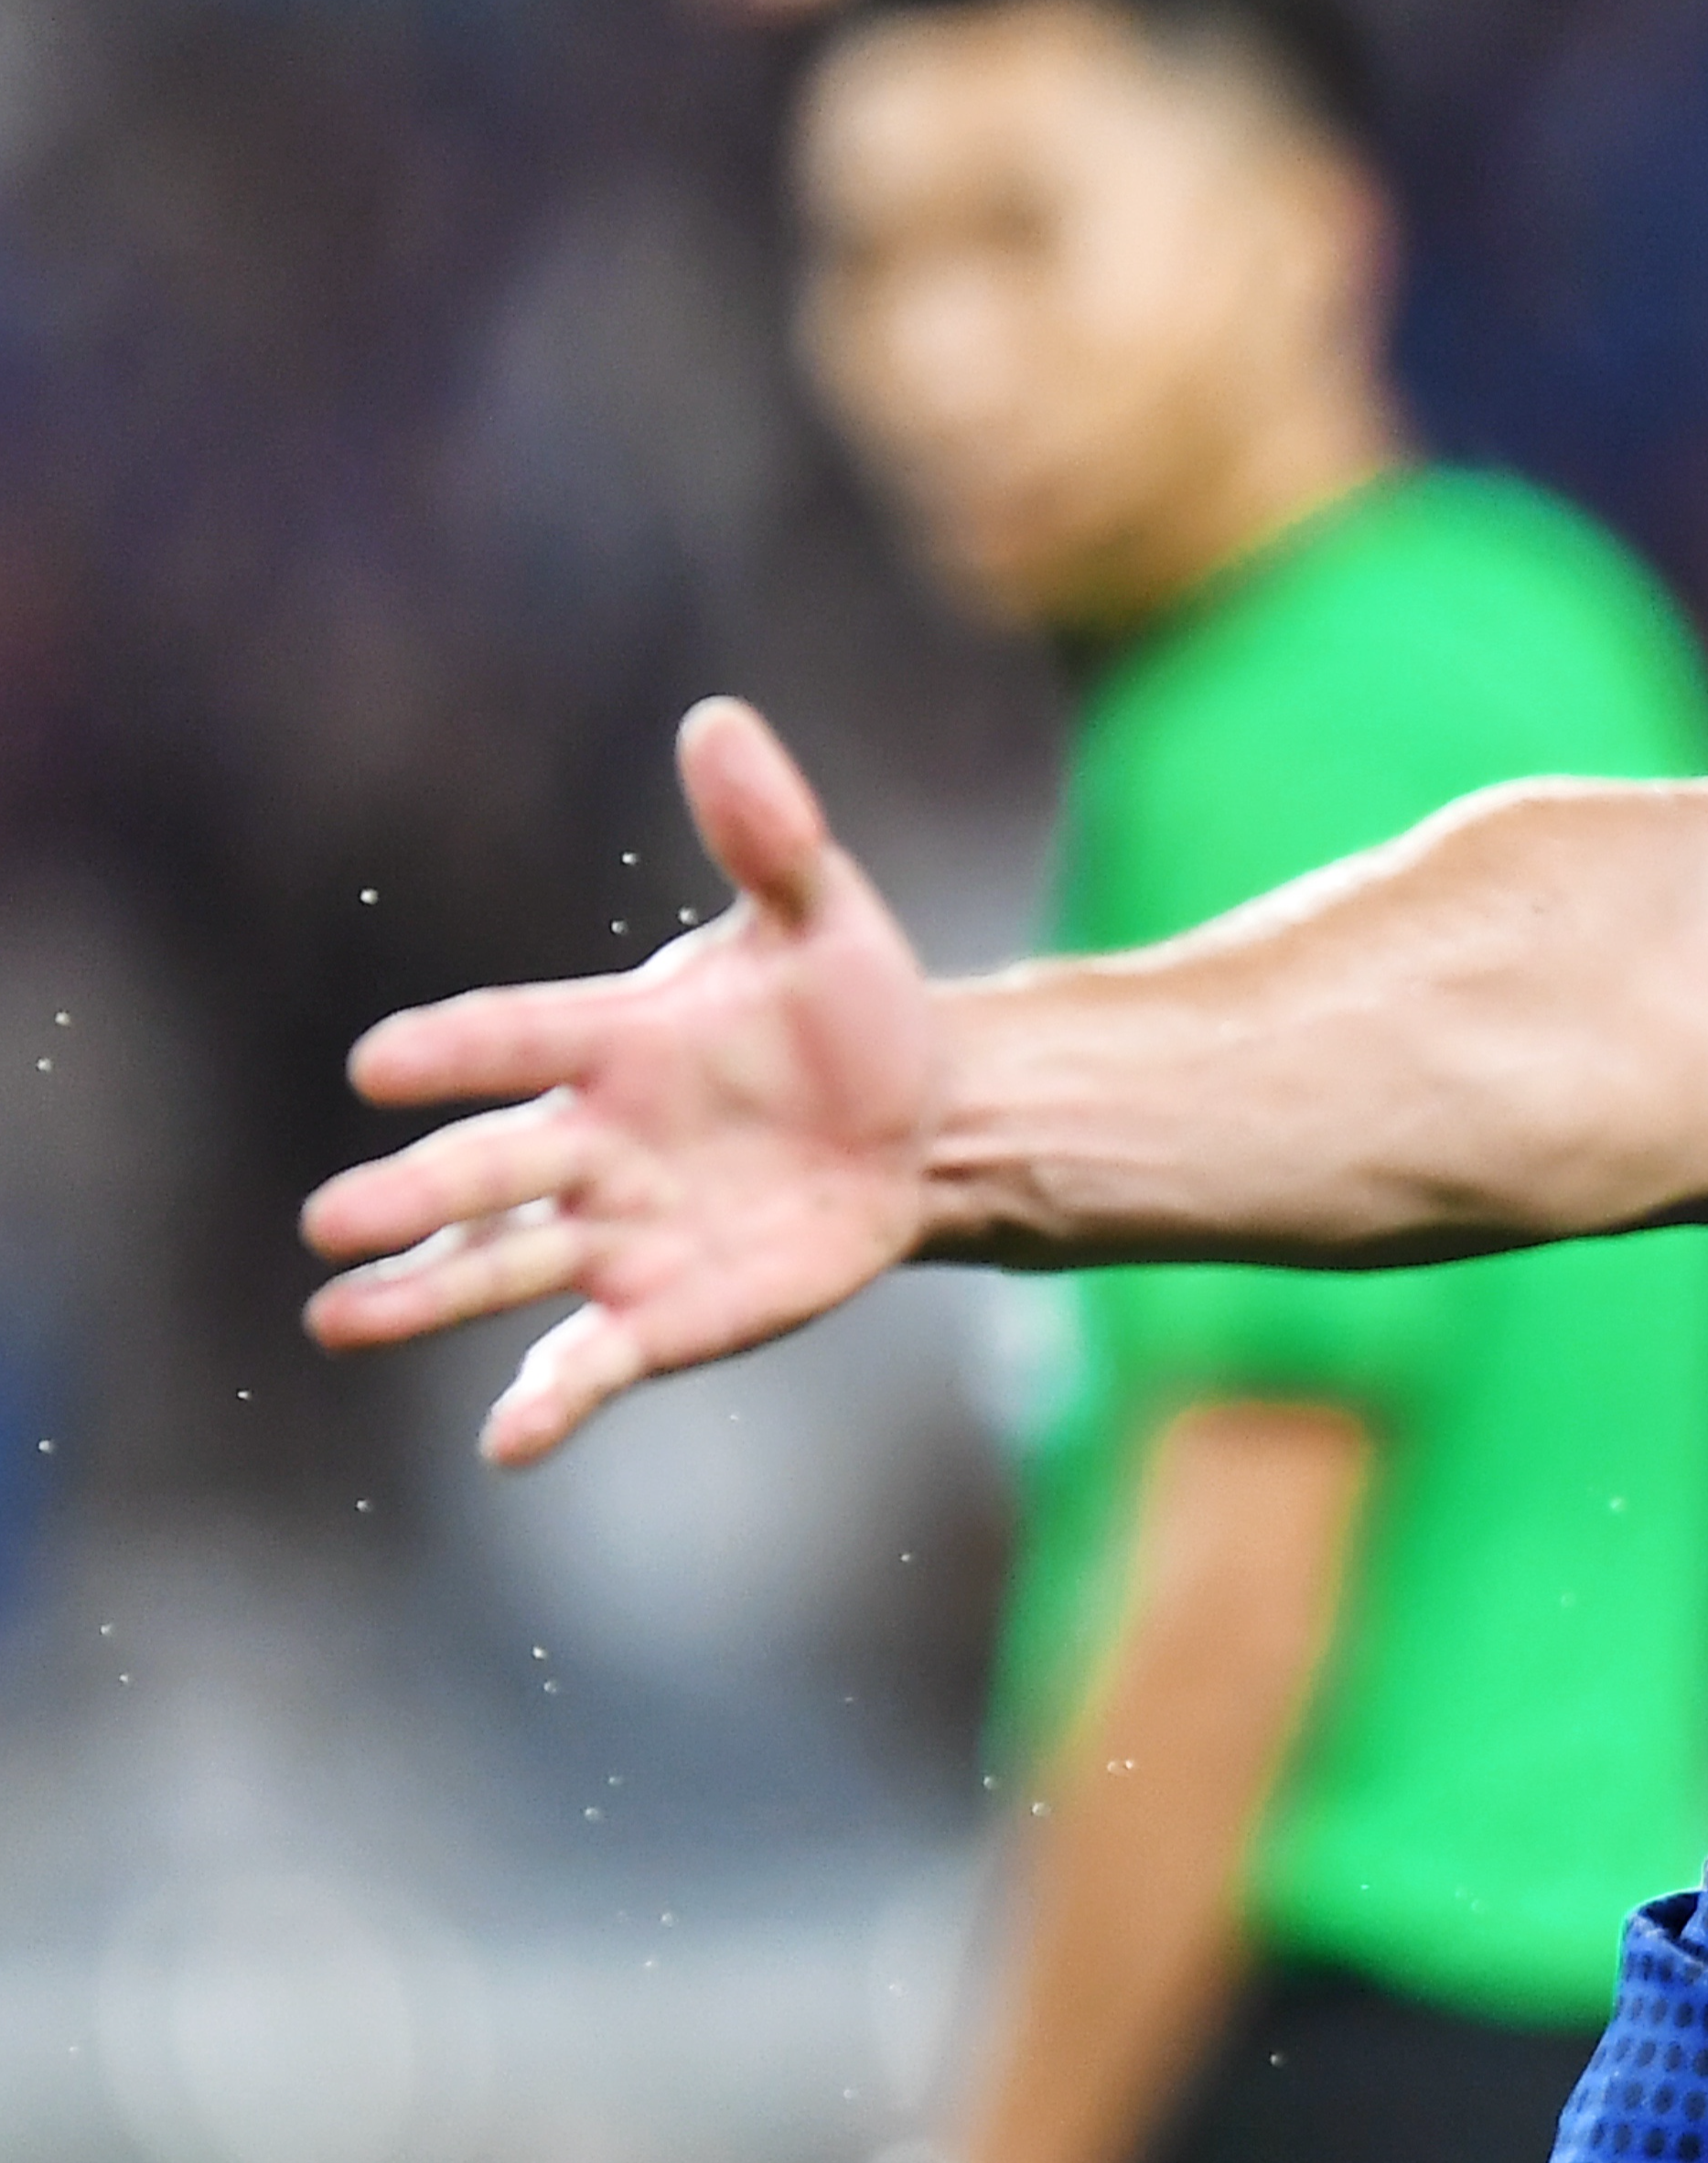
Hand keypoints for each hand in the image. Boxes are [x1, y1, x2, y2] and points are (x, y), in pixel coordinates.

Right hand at [303, 698, 944, 1464]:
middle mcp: (592, 1140)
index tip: (378, 1064)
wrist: (923, 1117)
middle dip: (414, 1196)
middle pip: (488, 1167)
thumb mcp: (824, 916)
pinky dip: (552, 1399)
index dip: (454, 1049)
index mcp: (614, 1037)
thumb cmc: (849, 1009)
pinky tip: (510, 1440)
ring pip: (506, 1267)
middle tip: (330, 1222)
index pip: (516, 1037)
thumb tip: (721, 721)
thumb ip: (769, 834)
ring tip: (341, 1318)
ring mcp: (620, 1232)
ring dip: (428, 1294)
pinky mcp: (666, 1312)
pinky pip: (596, 1359)